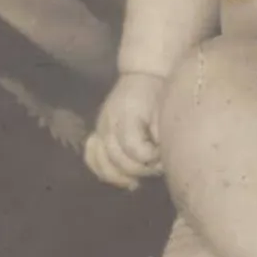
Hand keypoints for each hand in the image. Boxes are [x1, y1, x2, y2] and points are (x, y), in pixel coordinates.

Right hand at [84, 72, 166, 190]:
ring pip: (102, 162)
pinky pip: (92, 156)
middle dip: (140, 169)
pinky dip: (103, 170)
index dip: (151, 158)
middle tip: (158, 168)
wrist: (143, 73)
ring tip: (137, 183)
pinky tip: (120, 179)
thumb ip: (161, 131)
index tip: (165, 156)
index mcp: (126, 116)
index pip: (134, 149)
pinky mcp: (97, 132)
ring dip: (120, 176)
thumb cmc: (158, 90)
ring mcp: (100, 129)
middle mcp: (109, 124)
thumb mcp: (165, 107)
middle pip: (118, 159)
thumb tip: (161, 156)